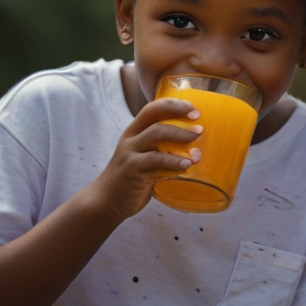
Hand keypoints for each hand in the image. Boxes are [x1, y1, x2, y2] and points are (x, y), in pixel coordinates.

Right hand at [89, 97, 202, 222]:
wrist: (106, 201)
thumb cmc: (132, 178)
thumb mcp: (145, 158)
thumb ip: (163, 150)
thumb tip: (197, 149)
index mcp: (134, 131)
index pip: (153, 108)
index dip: (174, 104)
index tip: (194, 109)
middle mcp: (131, 138)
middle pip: (155, 116)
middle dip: (180, 115)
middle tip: (200, 126)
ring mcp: (129, 152)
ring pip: (156, 133)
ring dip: (181, 136)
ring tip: (198, 148)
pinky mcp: (131, 169)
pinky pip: (155, 160)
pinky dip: (174, 161)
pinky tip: (187, 165)